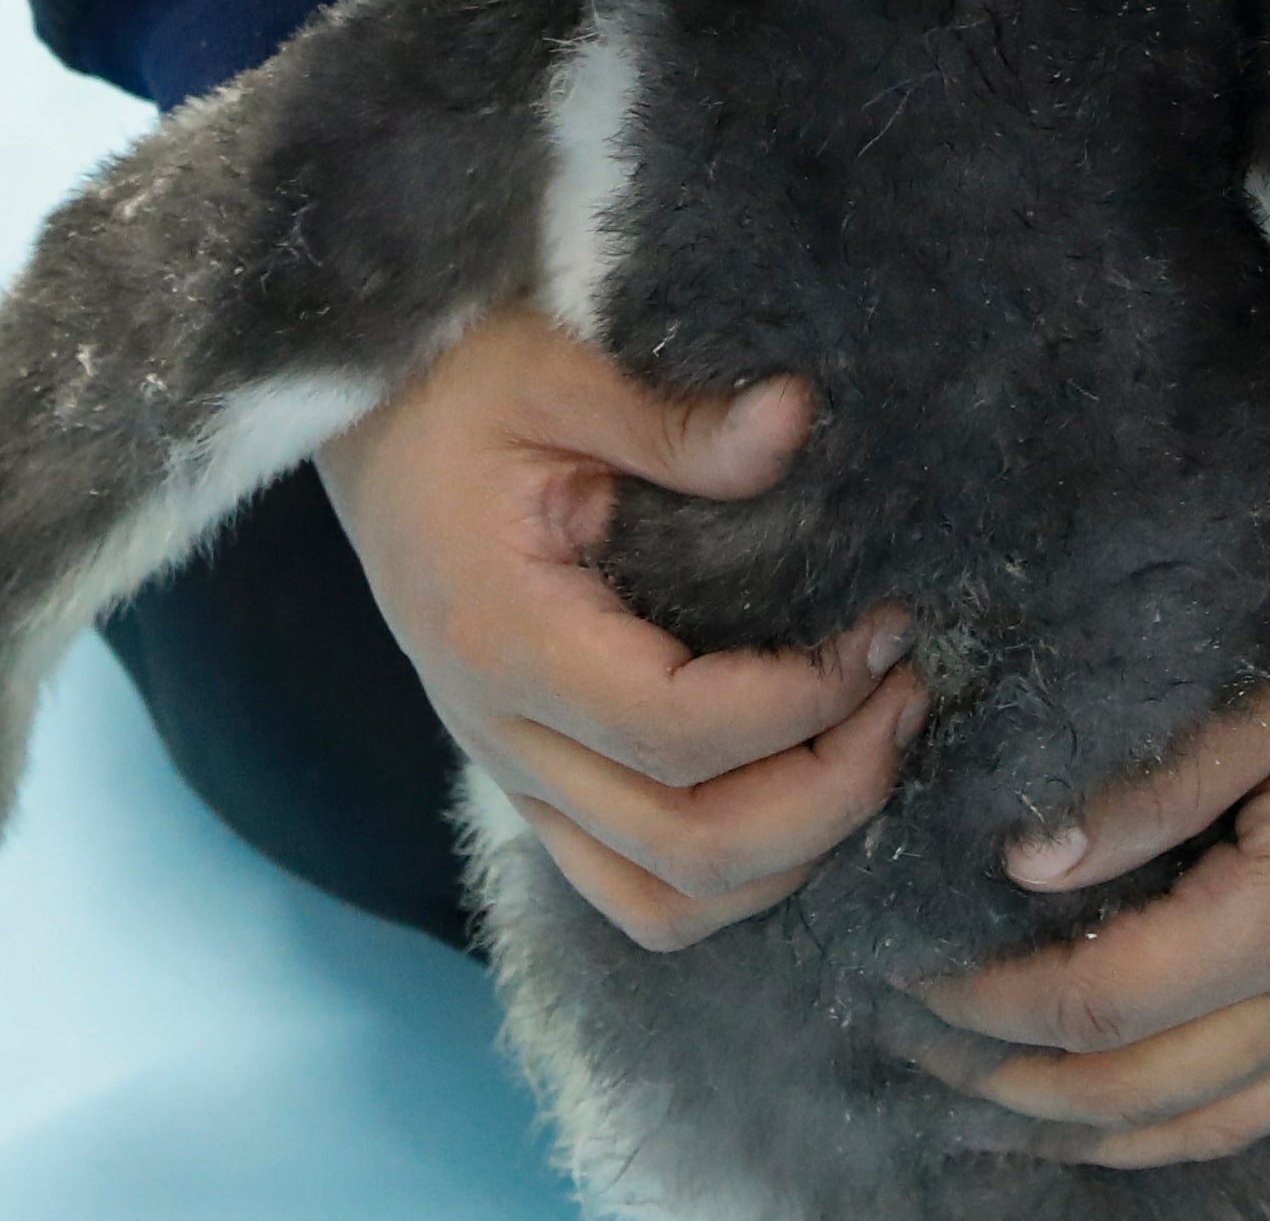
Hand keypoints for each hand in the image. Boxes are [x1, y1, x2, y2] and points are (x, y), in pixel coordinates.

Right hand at [316, 306, 926, 951]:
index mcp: (504, 640)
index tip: (885, 636)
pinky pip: (635, 886)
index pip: (677, 733)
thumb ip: (676, 421)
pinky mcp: (532, 779)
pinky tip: (802, 791)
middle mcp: (500, 733)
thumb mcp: (557, 369)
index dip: (804, 704)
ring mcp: (510, 770)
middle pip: (687, 847)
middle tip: (905, 696)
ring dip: (788, 856)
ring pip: (662, 901)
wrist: (365, 415)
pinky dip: (731, 875)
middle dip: (828, 794)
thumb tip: (796, 419)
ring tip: (869, 748)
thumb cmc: (454, 382)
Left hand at [907, 590, 1269, 1167]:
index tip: (905, 971)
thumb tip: (1024, 862)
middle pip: (1137, 1089)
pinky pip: (1266, 1110)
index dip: (989, 1000)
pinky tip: (1114, 1114)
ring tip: (984, 1104)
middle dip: (1009, 1080)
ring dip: (1083, 1126)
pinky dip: (1175, 1129)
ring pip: (1202, 1125)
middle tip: (911, 1041)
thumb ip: (1150, 783)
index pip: (1099, 999)